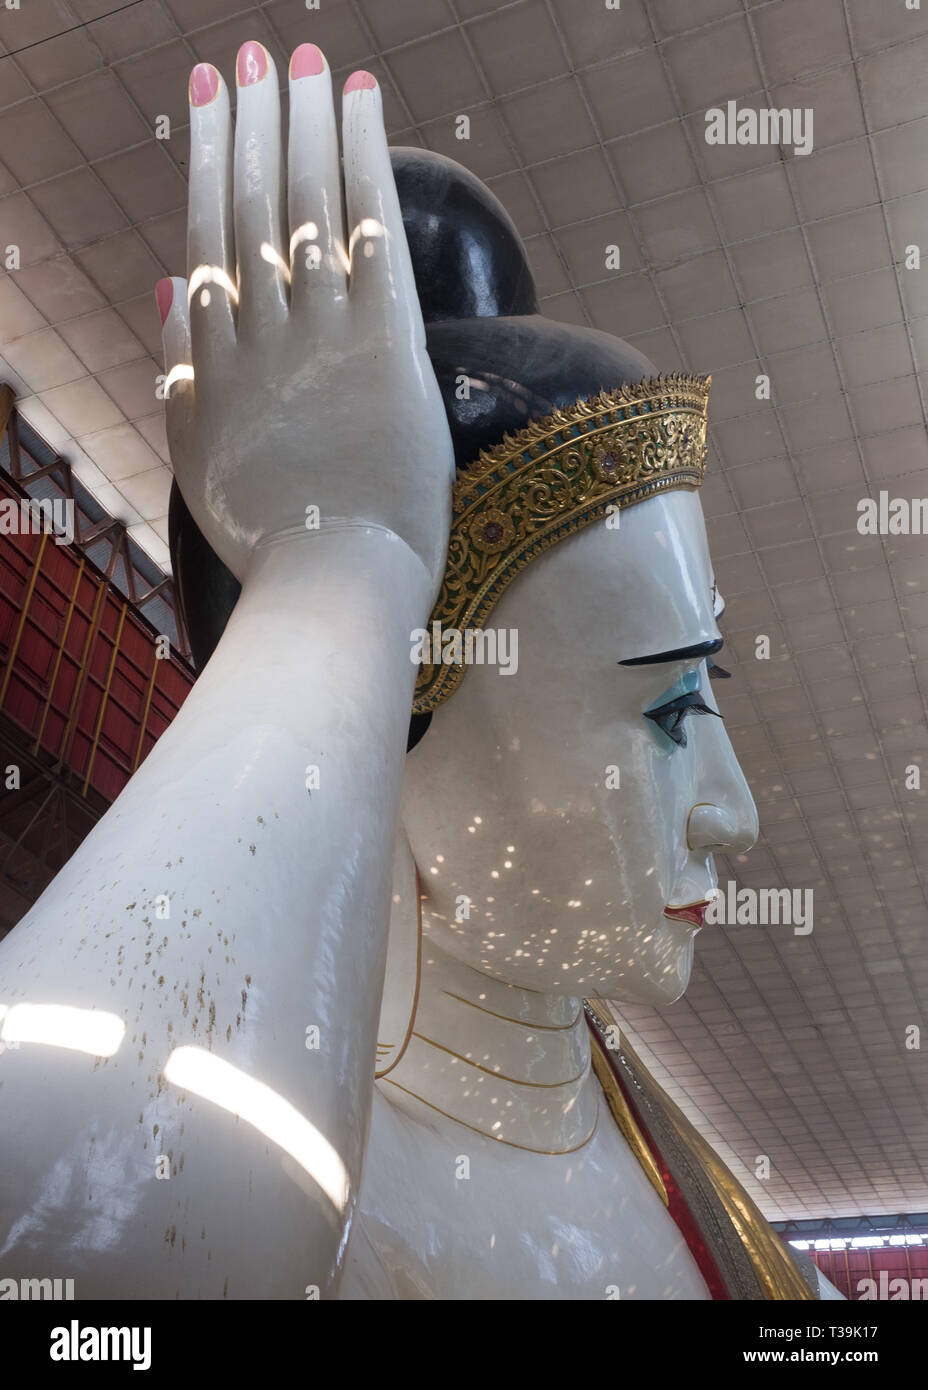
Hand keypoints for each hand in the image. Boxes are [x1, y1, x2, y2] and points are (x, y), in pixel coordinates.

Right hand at [158, 42, 452, 591]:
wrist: (331, 578)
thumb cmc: (268, 535)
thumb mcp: (199, 461)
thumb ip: (182, 378)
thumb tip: (172, 292)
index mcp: (216, 357)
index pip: (211, 233)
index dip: (210, 156)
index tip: (211, 95)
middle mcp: (263, 331)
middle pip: (256, 203)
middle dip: (256, 121)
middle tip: (260, 54)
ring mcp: (322, 331)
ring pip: (309, 202)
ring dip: (308, 122)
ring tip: (308, 60)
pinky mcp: (384, 342)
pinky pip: (371, 229)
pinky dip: (365, 158)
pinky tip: (364, 102)